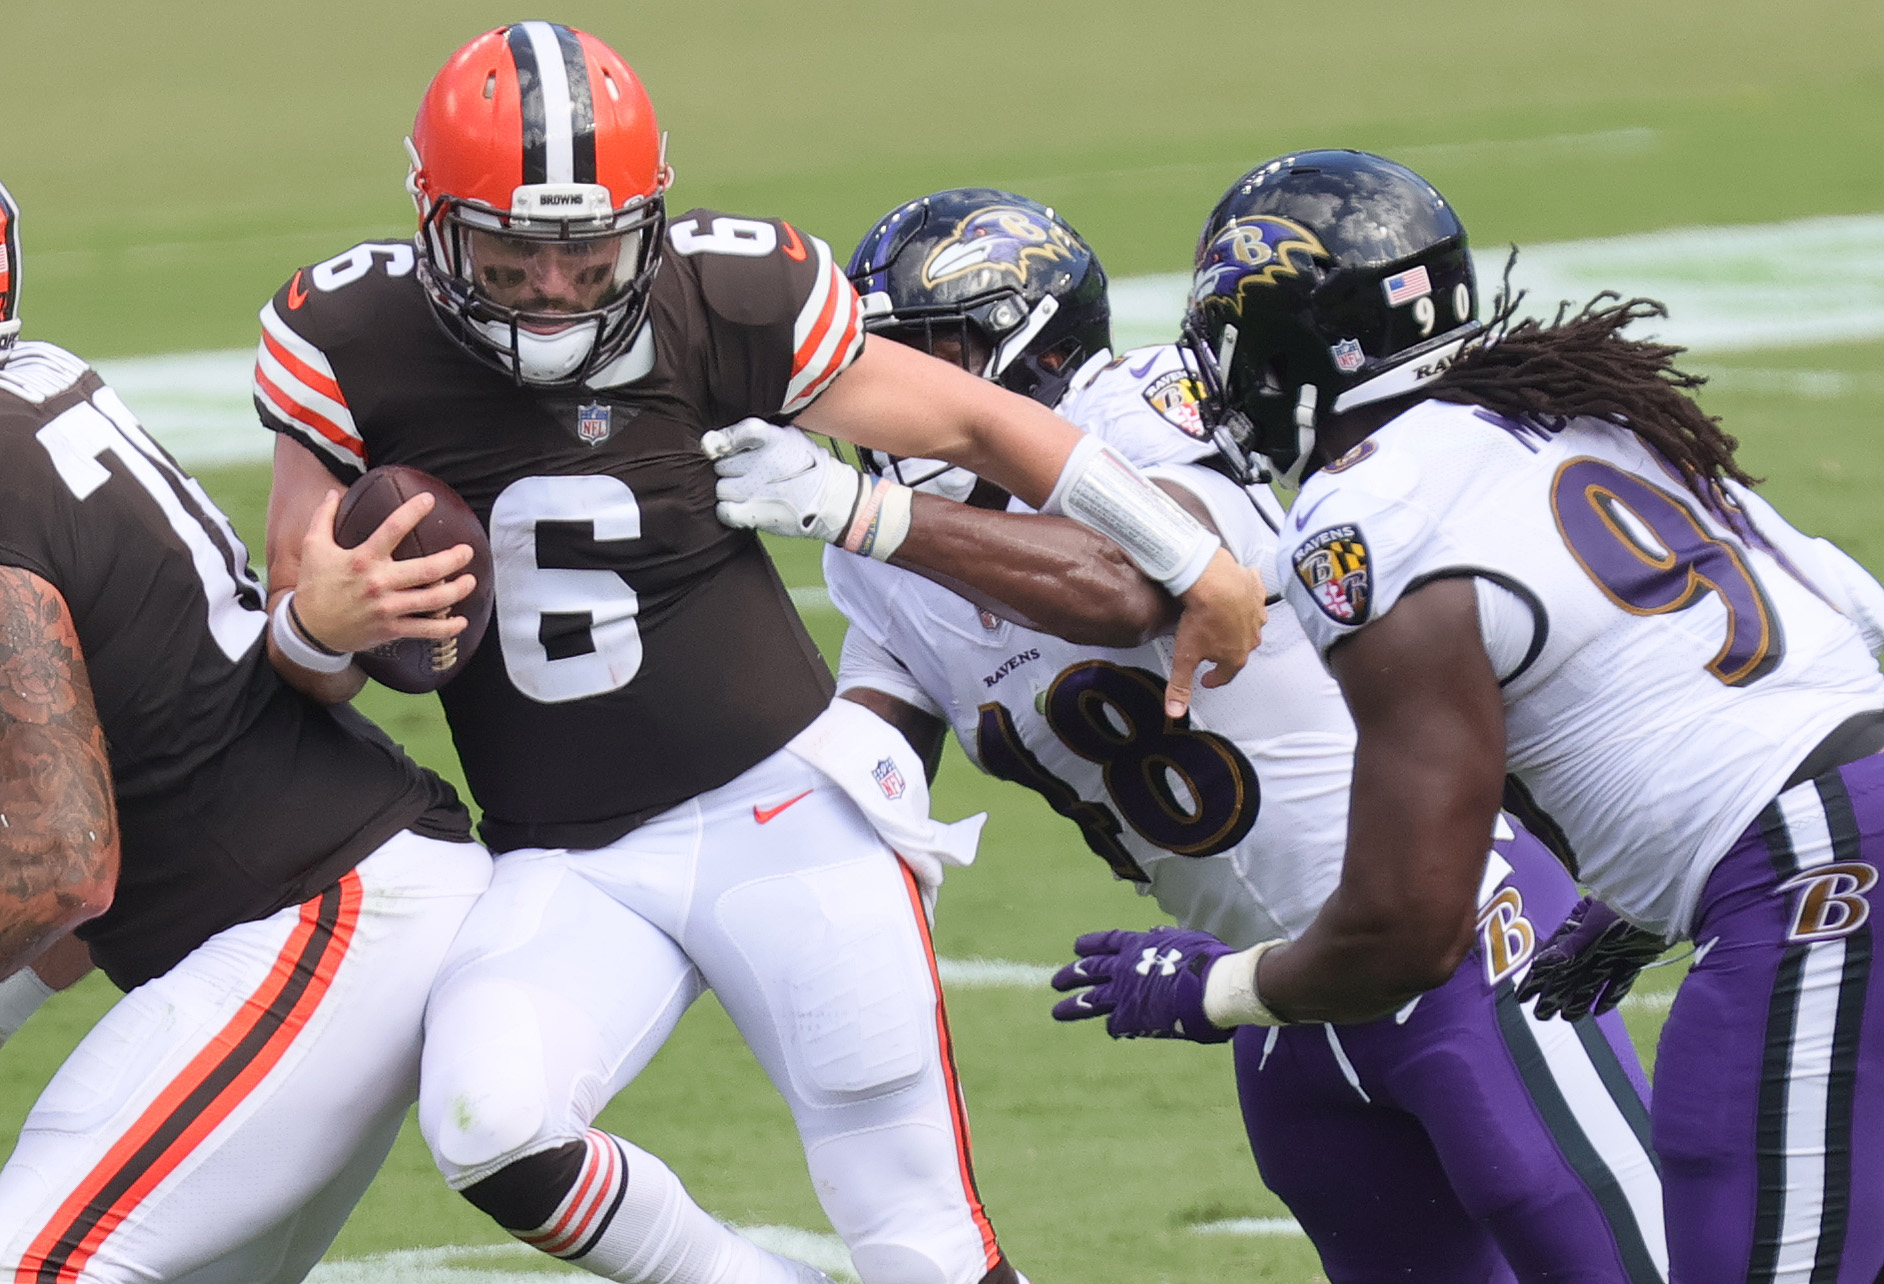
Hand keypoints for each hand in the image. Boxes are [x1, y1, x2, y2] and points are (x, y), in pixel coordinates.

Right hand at [290, 490, 475, 654]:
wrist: (309, 630)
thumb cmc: (314, 586)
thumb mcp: (313, 548)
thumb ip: (324, 518)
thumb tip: (333, 493)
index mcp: (362, 559)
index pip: (393, 529)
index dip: (413, 512)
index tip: (429, 500)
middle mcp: (378, 582)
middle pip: (426, 569)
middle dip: (452, 559)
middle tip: (467, 551)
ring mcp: (387, 608)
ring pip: (432, 600)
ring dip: (456, 591)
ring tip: (471, 581)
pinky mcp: (391, 629)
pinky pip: (425, 630)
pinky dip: (446, 628)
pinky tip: (462, 622)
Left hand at [704, 418, 866, 542]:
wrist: (832, 500)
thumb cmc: (807, 467)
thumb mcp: (790, 437)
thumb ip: (758, 434)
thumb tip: (714, 440)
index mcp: (774, 438)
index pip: (741, 432)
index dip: (723, 439)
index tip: (717, 446)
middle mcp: (765, 462)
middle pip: (723, 464)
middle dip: (731, 469)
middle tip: (748, 474)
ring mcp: (758, 490)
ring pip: (722, 488)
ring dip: (730, 491)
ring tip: (748, 492)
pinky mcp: (757, 514)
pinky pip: (724, 510)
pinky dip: (727, 511)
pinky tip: (740, 508)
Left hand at [1049, 926, 1235, 1042]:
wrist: (1211, 988)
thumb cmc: (1208, 961)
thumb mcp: (1187, 939)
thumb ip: (1167, 937)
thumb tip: (1156, 931)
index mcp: (1138, 945)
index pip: (1107, 942)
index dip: (1091, 945)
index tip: (1076, 948)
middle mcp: (1124, 967)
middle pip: (1090, 970)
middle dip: (1072, 975)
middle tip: (1056, 981)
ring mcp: (1124, 993)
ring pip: (1090, 1000)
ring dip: (1072, 1006)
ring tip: (1057, 1012)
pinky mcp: (1130, 1017)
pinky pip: (1115, 1024)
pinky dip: (1115, 1027)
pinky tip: (1116, 1032)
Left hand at [1165, 551, 1266, 717]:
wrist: (1214, 581)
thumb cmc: (1203, 617)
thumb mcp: (1185, 656)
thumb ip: (1181, 685)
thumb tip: (1175, 710)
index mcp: (1236, 656)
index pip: (1225, 675)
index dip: (1213, 678)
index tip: (1206, 679)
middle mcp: (1251, 637)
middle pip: (1238, 649)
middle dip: (1226, 650)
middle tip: (1212, 647)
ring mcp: (1256, 614)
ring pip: (1249, 624)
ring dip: (1237, 625)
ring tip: (1222, 620)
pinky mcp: (1256, 591)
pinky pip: (1254, 596)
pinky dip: (1246, 597)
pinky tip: (1236, 594)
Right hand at [1515, 897, 1666, 1020]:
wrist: (1670, 904)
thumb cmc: (1625, 909)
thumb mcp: (1594, 927)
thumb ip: (1569, 947)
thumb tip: (1540, 964)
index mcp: (1577, 930)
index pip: (1551, 959)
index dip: (1536, 978)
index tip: (1522, 997)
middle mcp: (1592, 942)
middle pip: (1569, 973)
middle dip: (1553, 993)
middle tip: (1541, 1015)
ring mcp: (1613, 951)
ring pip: (1591, 980)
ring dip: (1578, 998)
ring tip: (1567, 1017)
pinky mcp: (1633, 959)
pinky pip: (1618, 981)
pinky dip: (1609, 995)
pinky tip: (1599, 1011)